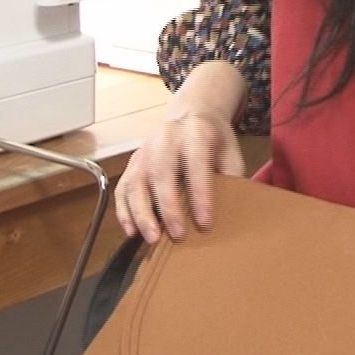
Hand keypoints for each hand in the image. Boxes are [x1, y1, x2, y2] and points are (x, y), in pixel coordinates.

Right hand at [115, 109, 244, 243]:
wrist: (190, 115)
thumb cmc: (213, 140)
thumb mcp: (230, 152)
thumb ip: (230, 178)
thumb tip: (231, 214)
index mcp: (195, 132)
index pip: (196, 164)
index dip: (200, 194)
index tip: (205, 223)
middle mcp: (165, 138)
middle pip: (161, 173)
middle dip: (168, 207)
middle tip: (177, 235)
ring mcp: (144, 150)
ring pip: (136, 182)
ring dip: (141, 213)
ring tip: (152, 239)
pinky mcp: (132, 163)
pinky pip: (123, 189)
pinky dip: (124, 212)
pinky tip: (133, 232)